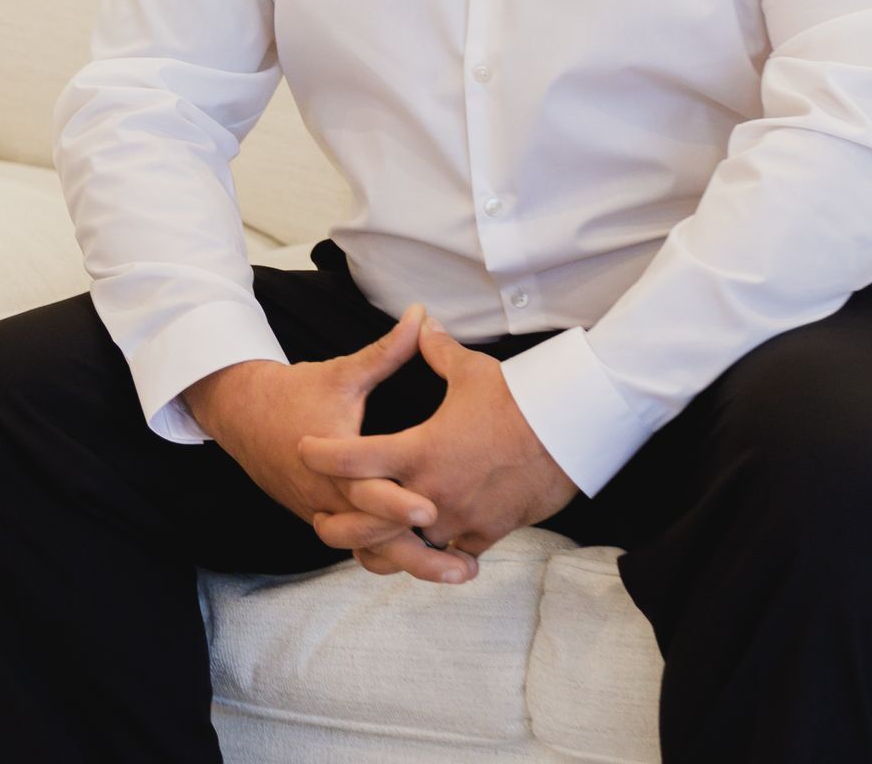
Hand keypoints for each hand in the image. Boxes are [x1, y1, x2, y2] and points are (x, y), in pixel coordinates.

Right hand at [183, 305, 477, 585]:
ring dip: (409, 563)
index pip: (368, 493)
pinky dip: (388, 555)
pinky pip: (358, 546)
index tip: (431, 512)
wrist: (244, 415)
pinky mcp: (325, 519)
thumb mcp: (343, 372)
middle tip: (463, 567)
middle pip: (374, 539)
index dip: (398, 505)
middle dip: (418, 557)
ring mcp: (324, 513)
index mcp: (332, 463)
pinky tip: (424, 562)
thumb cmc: (296, 392)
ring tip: (456, 573)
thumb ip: (386, 351)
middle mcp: (328, 497)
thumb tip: (420, 315)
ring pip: (367, 551)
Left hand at [297, 313, 580, 577]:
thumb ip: (436, 350)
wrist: (567, 435)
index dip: (323, 453)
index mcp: (418, 449)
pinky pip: (452, 550)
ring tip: (367, 542)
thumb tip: (420, 320)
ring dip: (385, 543)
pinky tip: (429, 545)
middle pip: (367, 522)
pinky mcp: (484, 533)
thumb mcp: (471, 370)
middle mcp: (430, 491)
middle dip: (338, 524)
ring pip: (407, 545)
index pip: (354, 457)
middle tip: (320, 517)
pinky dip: (437, 549)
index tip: (304, 449)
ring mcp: (457, 517)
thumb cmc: (517, 400)